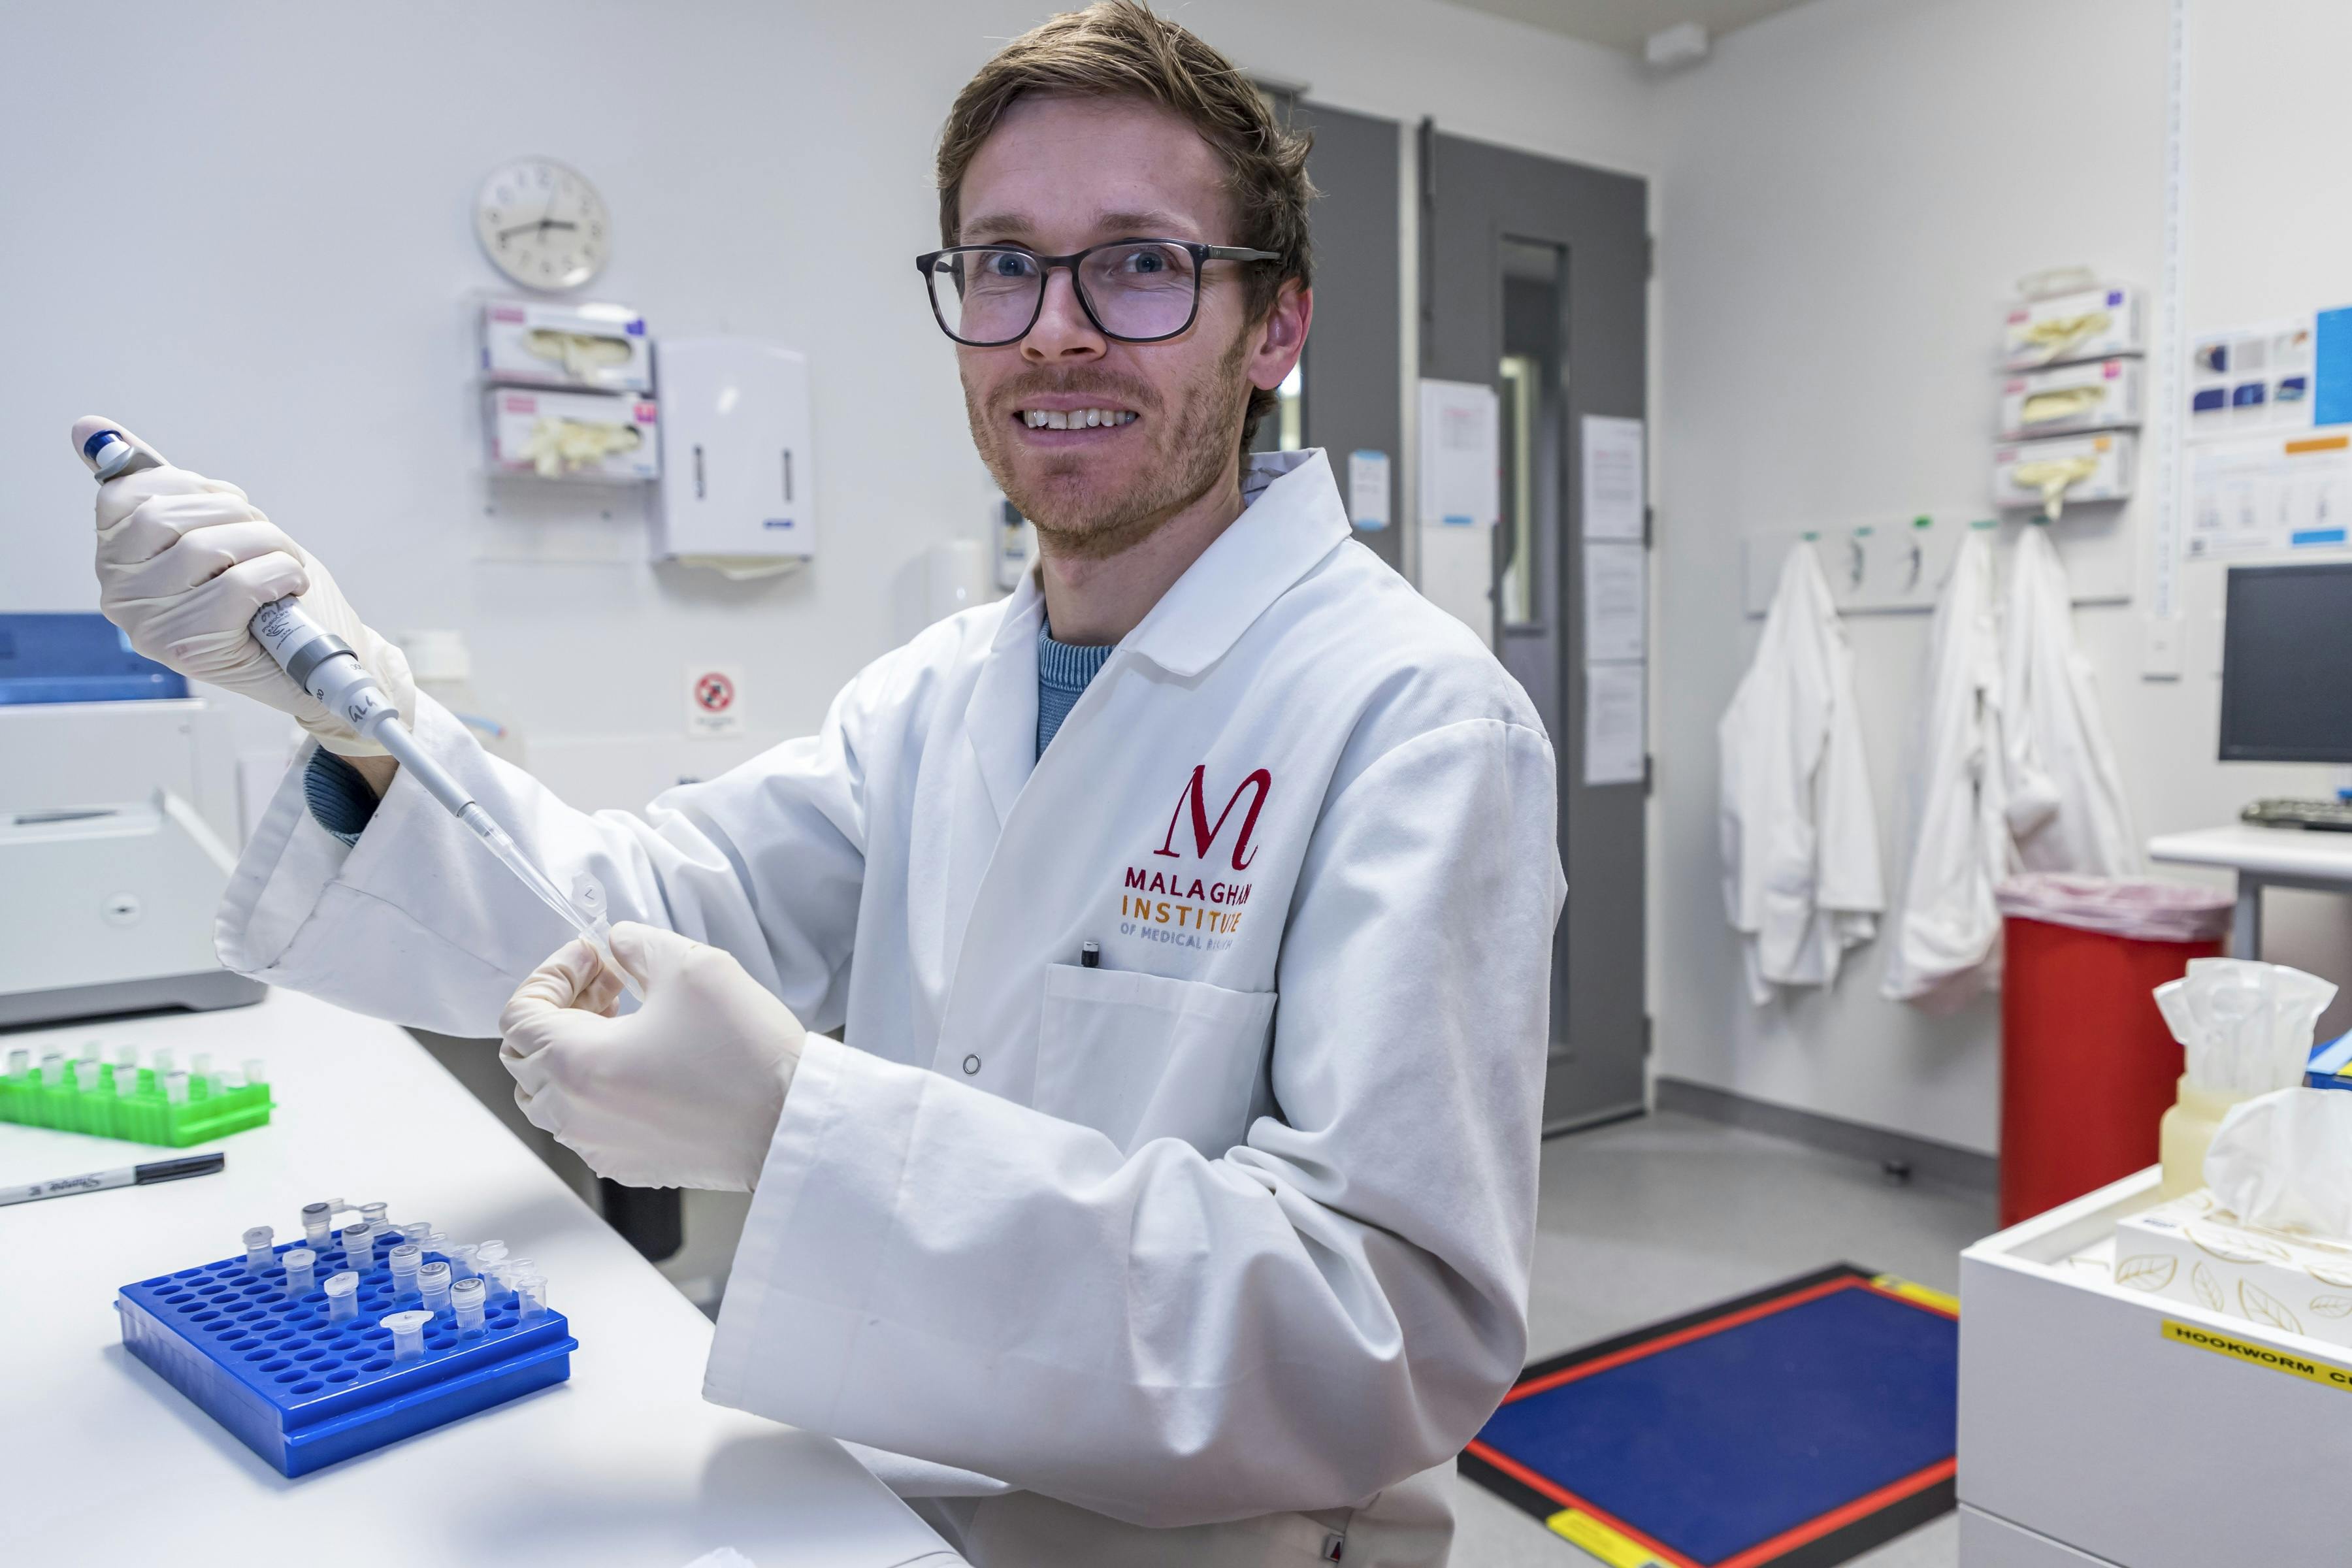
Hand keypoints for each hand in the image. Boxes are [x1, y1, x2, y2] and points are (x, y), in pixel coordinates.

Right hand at [71, 415, 415, 756]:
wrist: (320, 659)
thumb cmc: (272, 592)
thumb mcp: (215, 524)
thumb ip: (155, 482)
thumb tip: (90, 427)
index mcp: (116, 555)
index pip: (133, 491)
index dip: (199, 490)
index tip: (231, 512)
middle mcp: (118, 593)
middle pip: (170, 517)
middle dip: (239, 517)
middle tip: (269, 542)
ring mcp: (147, 624)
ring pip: (207, 547)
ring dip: (268, 546)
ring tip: (284, 566)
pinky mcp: (186, 649)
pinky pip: (237, 585)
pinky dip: (280, 576)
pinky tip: (290, 589)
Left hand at [499, 923, 804, 1191]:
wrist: (789, 1123)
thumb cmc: (746, 1053)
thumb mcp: (691, 966)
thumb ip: (637, 944)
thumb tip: (616, 944)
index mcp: (576, 1063)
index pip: (518, 1014)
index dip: (552, 974)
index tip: (593, 957)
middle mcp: (575, 1113)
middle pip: (525, 1056)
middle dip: (559, 1010)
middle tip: (610, 985)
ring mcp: (599, 1144)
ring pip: (550, 1094)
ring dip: (572, 1050)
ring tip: (626, 1022)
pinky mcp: (628, 1163)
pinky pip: (585, 1123)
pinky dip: (596, 1088)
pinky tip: (646, 1063)